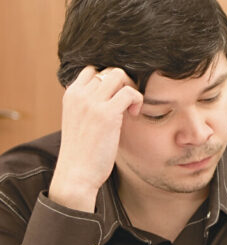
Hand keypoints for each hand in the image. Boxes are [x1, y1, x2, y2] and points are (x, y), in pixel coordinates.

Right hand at [49, 66, 142, 211]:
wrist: (76, 174)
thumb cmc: (82, 152)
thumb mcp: (80, 122)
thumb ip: (89, 106)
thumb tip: (112, 99)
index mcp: (71, 95)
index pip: (92, 70)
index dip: (110, 80)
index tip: (117, 97)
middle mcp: (79, 95)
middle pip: (109, 70)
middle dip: (125, 83)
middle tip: (128, 103)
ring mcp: (92, 103)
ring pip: (120, 75)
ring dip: (131, 89)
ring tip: (131, 109)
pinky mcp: (106, 114)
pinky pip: (129, 92)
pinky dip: (137, 100)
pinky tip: (133, 115)